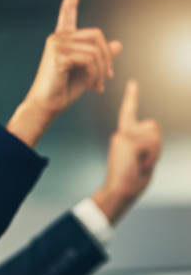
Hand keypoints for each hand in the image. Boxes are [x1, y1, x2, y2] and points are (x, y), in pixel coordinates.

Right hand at [8, 0, 122, 146]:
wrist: (47, 106)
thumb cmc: (63, 90)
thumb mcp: (88, 71)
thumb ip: (100, 56)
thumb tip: (117, 43)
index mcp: (62, 37)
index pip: (68, 8)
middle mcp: (57, 37)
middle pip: (97, 34)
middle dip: (107, 57)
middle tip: (108, 78)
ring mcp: (56, 44)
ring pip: (95, 48)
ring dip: (103, 70)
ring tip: (99, 86)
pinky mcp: (58, 55)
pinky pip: (89, 59)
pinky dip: (96, 74)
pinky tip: (92, 87)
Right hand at [92, 80, 161, 223]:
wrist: (119, 191)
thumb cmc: (131, 180)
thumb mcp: (141, 158)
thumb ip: (145, 143)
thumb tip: (150, 127)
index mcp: (123, 136)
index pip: (128, 112)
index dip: (131, 97)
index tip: (133, 83)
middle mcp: (121, 133)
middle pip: (153, 126)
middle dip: (156, 143)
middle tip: (144, 160)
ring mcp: (123, 135)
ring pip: (154, 134)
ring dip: (154, 151)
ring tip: (141, 163)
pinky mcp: (127, 140)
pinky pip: (151, 142)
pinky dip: (151, 155)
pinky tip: (139, 164)